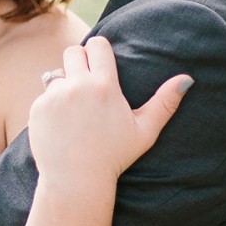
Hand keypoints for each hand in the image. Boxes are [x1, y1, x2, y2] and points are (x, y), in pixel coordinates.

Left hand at [28, 36, 191, 183]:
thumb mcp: (145, 131)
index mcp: (104, 85)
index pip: (98, 44)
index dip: (100, 51)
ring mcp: (53, 97)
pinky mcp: (37, 109)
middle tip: (87, 83)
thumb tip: (188, 79)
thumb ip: (165, 102)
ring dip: (65, 85)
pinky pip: (43, 96)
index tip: (102, 63)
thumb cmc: (114, 157)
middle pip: (73, 51)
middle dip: (80, 61)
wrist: (76, 181)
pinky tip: (62, 126)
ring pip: (56, 75)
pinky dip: (51, 106)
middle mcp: (77, 86)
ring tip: (75, 111)